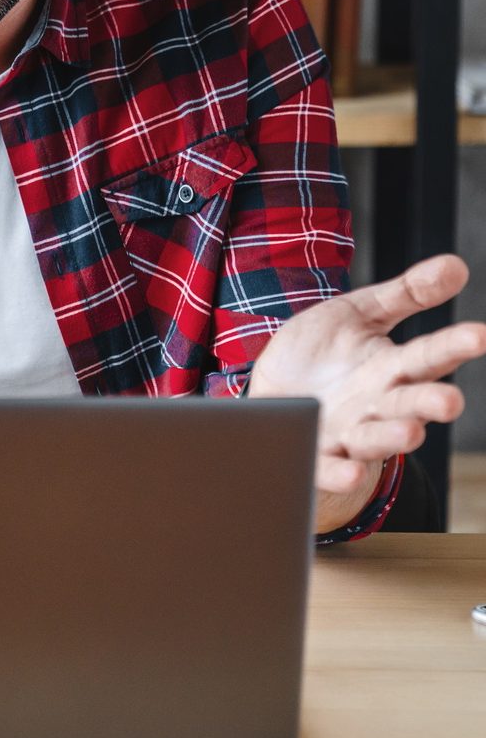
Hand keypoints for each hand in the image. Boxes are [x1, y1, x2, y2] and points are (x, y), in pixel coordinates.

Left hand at [249, 254, 485, 523]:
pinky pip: (329, 467)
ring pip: (375, 438)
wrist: (273, 390)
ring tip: (412, 432)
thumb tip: (457, 264)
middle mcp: (376, 405)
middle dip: (429, 403)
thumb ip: (406, 293)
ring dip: (393, 438)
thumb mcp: (360, 314)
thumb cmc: (323, 352)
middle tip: (450, 401)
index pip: (428, 355)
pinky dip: (341, 473)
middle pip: (408, 404)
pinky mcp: (316, 454)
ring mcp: (347, 433)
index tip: (480, 334)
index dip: (454, 345)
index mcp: (391, 368)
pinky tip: (351, 471)